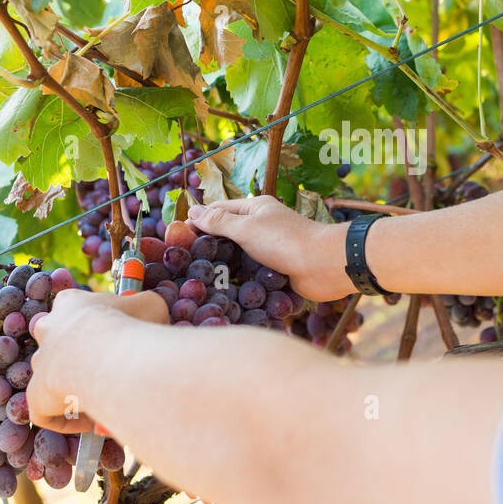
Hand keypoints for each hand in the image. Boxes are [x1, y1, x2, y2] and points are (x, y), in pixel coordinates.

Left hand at [27, 289, 167, 431]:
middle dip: (74, 353)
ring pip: (50, 376)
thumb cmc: (131, 326)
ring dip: (72, 386)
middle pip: (55, 340)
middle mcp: (49, 330)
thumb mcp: (150, 305)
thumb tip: (149, 322)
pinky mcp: (36, 397)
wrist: (110, 356)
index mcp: (70, 304)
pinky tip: (91, 420)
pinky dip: (67, 419)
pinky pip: (45, 412)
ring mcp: (40, 363)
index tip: (111, 333)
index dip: (91, 321)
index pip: (72, 307)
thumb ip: (143, 310)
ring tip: (103, 396)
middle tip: (103, 367)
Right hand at [187, 196, 353, 300]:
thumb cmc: (286, 241)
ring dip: (227, 269)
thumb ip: (219, 222)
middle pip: (230, 236)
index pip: (220, 210)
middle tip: (184, 264)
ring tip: (200, 283)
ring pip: (242, 259)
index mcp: (257, 209)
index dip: (199, 220)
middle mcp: (264, 227)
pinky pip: (255, 277)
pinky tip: (226, 294)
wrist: (325, 266)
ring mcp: (272, 250)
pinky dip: (243, 283)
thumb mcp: (246, 228)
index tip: (178, 235)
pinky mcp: (279, 272)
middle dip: (210, 248)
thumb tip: (193, 211)